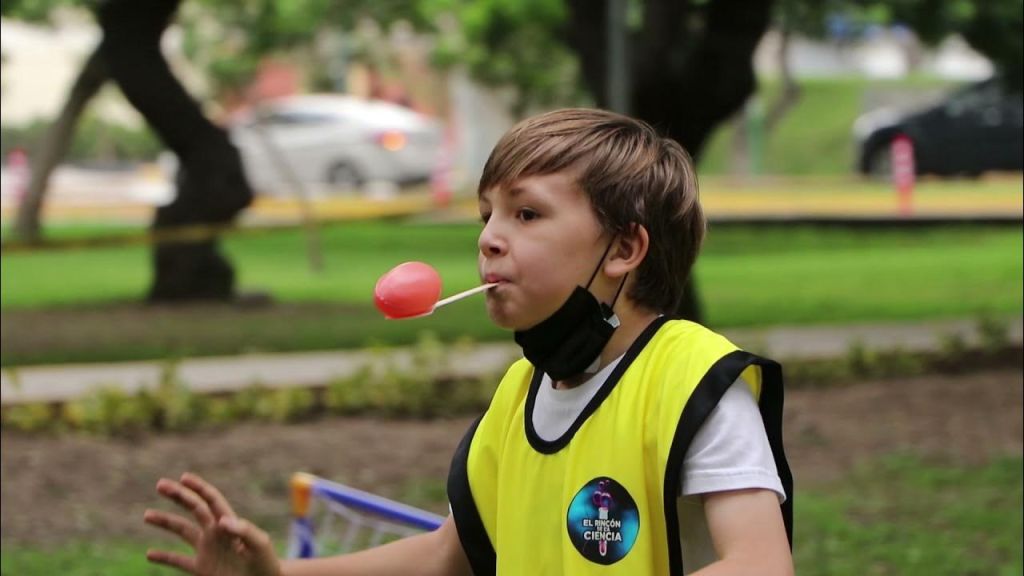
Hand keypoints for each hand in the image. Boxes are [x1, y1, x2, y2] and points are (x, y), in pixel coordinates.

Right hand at [144, 472, 280, 575]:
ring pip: (182, 531)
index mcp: (229, 523)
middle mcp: (216, 533)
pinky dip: (164, 558)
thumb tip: (221, 521)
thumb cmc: (266, 562)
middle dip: (179, 496)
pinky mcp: (203, 568)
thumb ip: (244, 530)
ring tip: (147, 515)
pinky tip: (149, 554)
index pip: (212, 500)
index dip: (199, 487)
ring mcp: (208, 549)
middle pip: (194, 509)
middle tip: (160, 485)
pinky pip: (179, 562)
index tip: (183, 478)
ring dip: (165, 522)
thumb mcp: (260, 544)